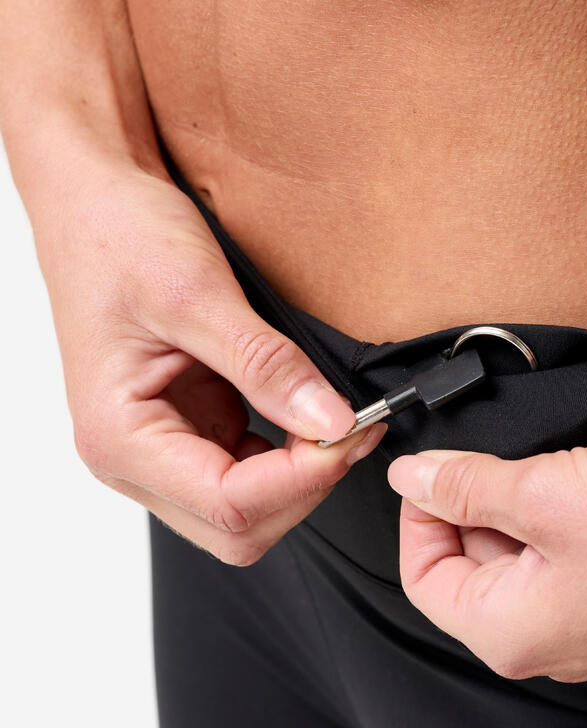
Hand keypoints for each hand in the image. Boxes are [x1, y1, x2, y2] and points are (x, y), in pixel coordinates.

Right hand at [35, 152, 383, 564]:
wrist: (92, 198)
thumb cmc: (114, 234)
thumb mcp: (196, 292)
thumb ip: (266, 365)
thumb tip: (330, 421)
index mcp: (119, 437)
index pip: (229, 503)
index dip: (304, 477)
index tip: (351, 431)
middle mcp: (134, 459)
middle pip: (239, 527)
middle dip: (304, 487)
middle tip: (351, 430)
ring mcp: (161, 450)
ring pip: (247, 513)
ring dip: (300, 478)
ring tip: (336, 422)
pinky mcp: (189, 430)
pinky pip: (248, 475)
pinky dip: (289, 458)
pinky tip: (306, 417)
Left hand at [387, 434, 586, 681]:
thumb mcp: (544, 493)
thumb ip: (466, 486)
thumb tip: (412, 478)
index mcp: (511, 635)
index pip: (425, 580)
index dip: (420, 516)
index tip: (435, 466)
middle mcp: (549, 639)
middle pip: (473, 566)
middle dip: (475, 503)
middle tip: (502, 455)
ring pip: (523, 551)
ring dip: (524, 501)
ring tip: (556, 465)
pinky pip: (569, 546)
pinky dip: (564, 508)